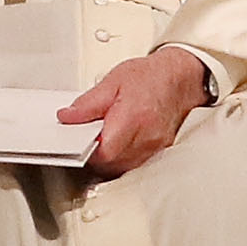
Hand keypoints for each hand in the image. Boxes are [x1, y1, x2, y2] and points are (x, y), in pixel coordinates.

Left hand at [59, 46, 210, 177]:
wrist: (179, 78)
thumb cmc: (149, 77)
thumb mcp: (113, 81)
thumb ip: (88, 103)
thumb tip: (67, 117)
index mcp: (133, 117)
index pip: (104, 151)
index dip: (87, 150)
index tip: (78, 141)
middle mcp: (147, 137)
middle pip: (111, 163)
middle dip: (95, 155)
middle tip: (88, 138)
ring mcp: (154, 148)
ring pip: (122, 168)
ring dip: (108, 158)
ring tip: (103, 138)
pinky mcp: (158, 152)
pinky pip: (133, 165)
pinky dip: (121, 158)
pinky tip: (117, 144)